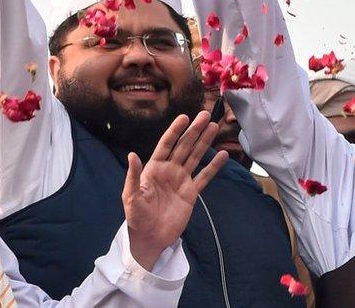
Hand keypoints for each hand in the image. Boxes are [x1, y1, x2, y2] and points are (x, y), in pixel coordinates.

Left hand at [123, 111, 228, 270]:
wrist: (150, 238)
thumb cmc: (136, 217)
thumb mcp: (131, 196)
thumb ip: (134, 176)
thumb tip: (133, 155)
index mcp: (154, 169)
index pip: (166, 145)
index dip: (175, 131)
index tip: (185, 117)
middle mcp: (170, 170)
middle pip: (184, 147)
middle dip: (195, 131)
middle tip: (206, 115)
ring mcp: (182, 180)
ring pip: (196, 157)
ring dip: (205, 142)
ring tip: (214, 128)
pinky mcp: (192, 193)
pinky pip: (204, 176)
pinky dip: (214, 167)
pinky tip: (223, 155)